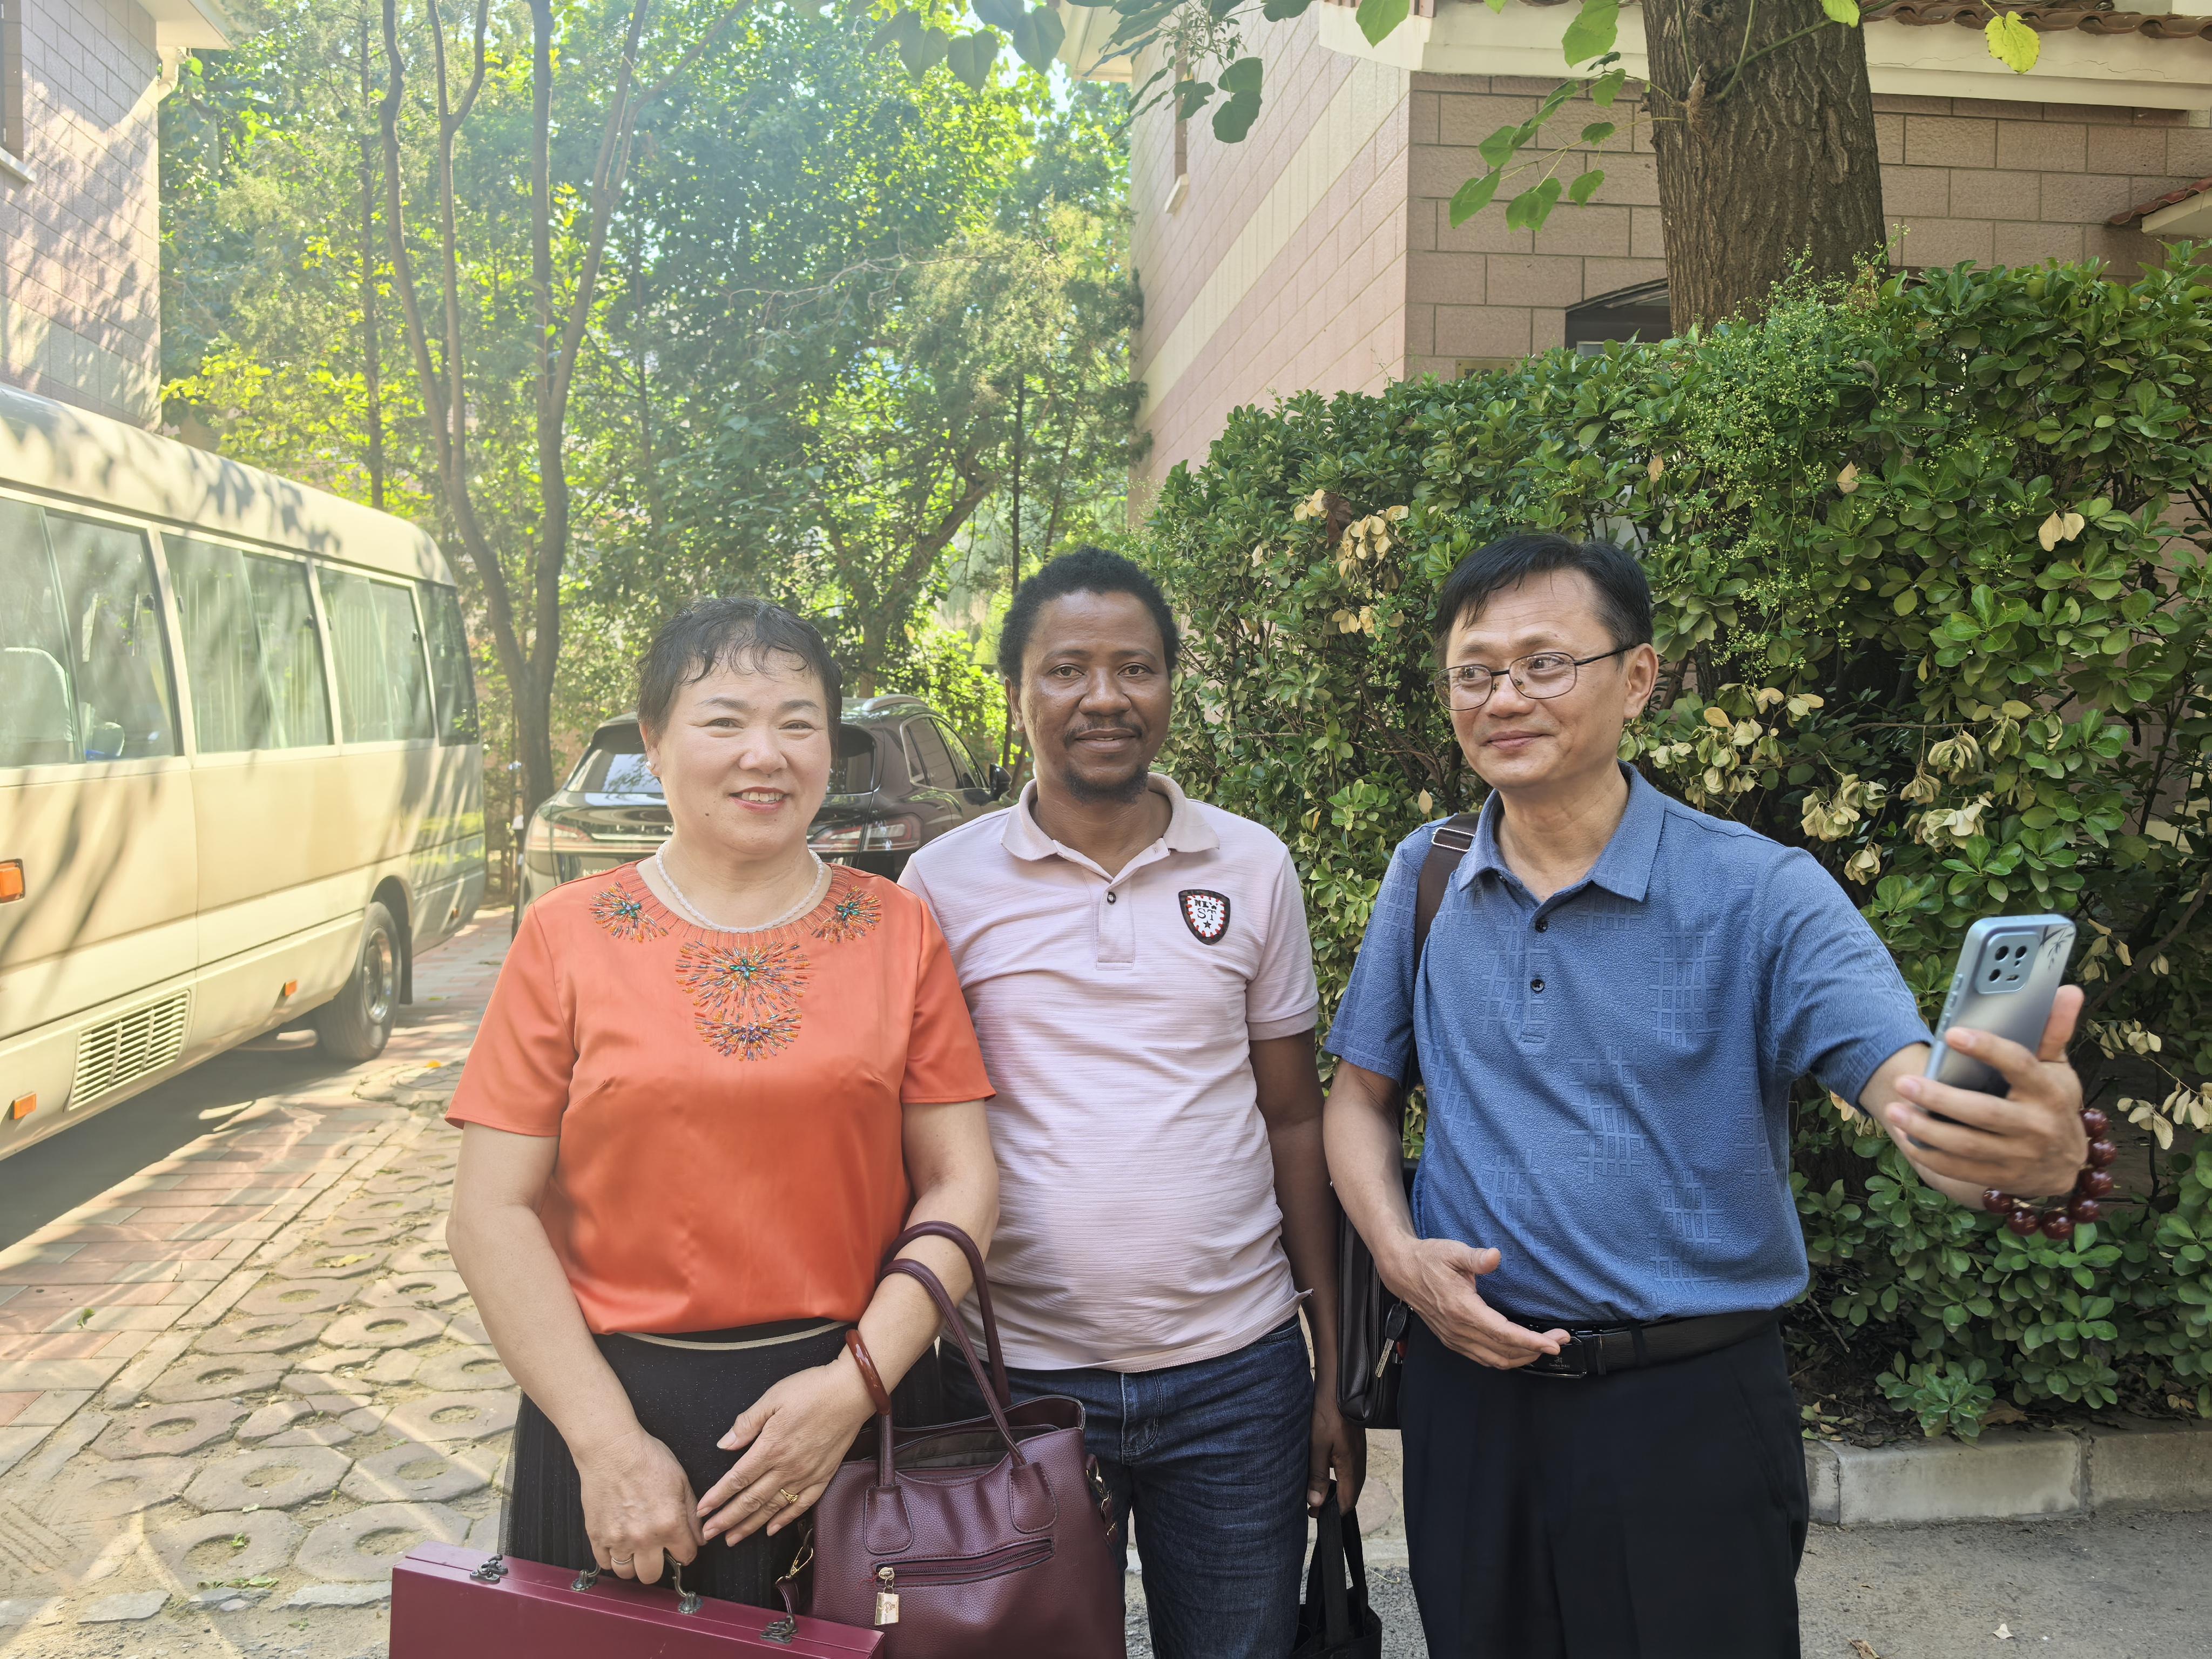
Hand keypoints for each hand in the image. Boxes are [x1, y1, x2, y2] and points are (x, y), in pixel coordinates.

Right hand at [574, 1425, 701, 1583]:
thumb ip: (692, 1513)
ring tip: (635, 1548)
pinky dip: (612, 1557)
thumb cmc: (647, 1459)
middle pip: (652, 1575)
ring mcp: (618, 1540)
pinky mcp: (597, 1537)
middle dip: (657, 1564)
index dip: (685, 1551)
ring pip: (627, 1574)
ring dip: (633, 1563)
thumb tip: (699, 1538)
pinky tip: (617, 1543)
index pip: (686, 1557)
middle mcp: (645, 1538)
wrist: (612, 1450)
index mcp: (670, 1524)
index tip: (679, 1545)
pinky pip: (605, 1563)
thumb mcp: (681, 1481)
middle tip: (655, 1549)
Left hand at [697, 1353, 874, 1546]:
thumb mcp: (773, 1398)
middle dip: (727, 1519)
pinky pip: (802, 1505)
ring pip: (773, 1508)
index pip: (737, 1479)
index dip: (717, 1497)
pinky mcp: (823, 1475)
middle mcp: (787, 1467)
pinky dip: (785, 1519)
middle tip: (709, 1534)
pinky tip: (772, 1529)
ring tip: (733, 1539)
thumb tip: (724, 1444)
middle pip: (751, 1500)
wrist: (851, 1392)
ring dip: (750, 1525)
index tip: (702, 1511)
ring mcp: (806, 1475)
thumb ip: (747, 1423)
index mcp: (771, 1447)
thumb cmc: (812, 1389)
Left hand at [1307, 1392, 1365, 1515]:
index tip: (1314, 1515)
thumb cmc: (1326, 1415)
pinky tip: (1325, 1470)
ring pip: (1350, 1481)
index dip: (1331, 1513)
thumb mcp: (1317, 1447)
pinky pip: (1349, 1469)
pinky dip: (1339, 1477)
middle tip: (1312, 1505)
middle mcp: (1358, 1463)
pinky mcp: (1355, 1445)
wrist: (1338, 1388)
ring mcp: (1358, 1454)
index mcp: (1350, 1468)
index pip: (1346, 1502)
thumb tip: (1316, 1503)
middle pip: (1350, 1494)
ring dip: (1336, 1490)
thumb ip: (1317, 1475)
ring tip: (1316, 1489)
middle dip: (1333, 1504)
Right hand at [1385, 1237, 1566, 1369]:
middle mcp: (1459, 1330)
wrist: (1402, 1271)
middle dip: (1535, 1349)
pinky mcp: (1453, 1340)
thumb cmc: (1429, 1259)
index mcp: (1462, 1310)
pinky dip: (1505, 1358)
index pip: (1503, 1333)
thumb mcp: (1452, 1251)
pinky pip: (1484, 1358)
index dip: (1531, 1341)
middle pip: (1504, 1351)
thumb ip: (1475, 1257)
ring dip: (1522, 1357)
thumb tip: (1496, 1256)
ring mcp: (1455, 1339)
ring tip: (1544, 1347)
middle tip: (1560, 1340)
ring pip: (1495, 1360)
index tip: (1554, 1343)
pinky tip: (1518, 1350)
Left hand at [1887, 986, 2088, 1198]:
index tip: (1952, 1033)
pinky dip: (1930, 1155)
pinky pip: (1960, 1169)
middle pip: (1983, 1112)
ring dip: (1926, 1129)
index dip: (1986, 1049)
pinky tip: (1906, 1137)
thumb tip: (2067, 990)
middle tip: (1903, 1082)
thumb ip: (2053, 1031)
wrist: (2066, 1165)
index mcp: (2049, 1092)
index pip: (2019, 1065)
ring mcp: (2019, 1156)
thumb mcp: (2057, 1069)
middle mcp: (2037, 1126)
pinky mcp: (2002, 1177)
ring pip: (1966, 1144)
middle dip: (1939, 1098)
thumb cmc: (2052, 1104)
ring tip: (1894, 1111)